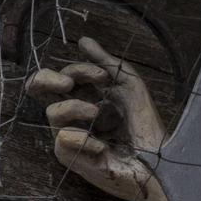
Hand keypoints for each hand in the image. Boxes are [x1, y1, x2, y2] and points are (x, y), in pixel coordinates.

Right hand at [27, 36, 172, 200]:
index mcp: (85, 97)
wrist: (161, 161)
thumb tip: (83, 40)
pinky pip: (61, 142)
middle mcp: (75, 116)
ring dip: (74, 107)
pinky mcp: (74, 160)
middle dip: (46, 79)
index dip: (78, 70)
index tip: (102, 77)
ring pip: (52, 113)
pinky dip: (82, 139)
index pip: (63, 76)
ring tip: (98, 113)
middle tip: (67, 83)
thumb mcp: (130, 86)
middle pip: (39, 90)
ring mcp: (72, 138)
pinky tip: (103, 147)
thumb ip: (106, 63)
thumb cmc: (147, 125)